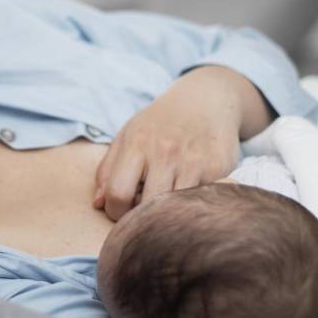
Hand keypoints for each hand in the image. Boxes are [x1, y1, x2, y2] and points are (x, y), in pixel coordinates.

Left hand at [93, 66, 270, 220]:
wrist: (206, 101)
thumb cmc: (160, 123)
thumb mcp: (127, 136)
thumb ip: (107, 170)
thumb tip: (98, 204)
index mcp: (137, 144)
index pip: (118, 193)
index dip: (116, 211)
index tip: (123, 210)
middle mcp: (165, 152)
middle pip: (147, 206)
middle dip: (143, 216)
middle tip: (146, 209)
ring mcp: (194, 162)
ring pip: (174, 209)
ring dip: (168, 213)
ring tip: (166, 201)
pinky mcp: (218, 170)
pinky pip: (197, 202)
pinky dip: (190, 205)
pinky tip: (188, 193)